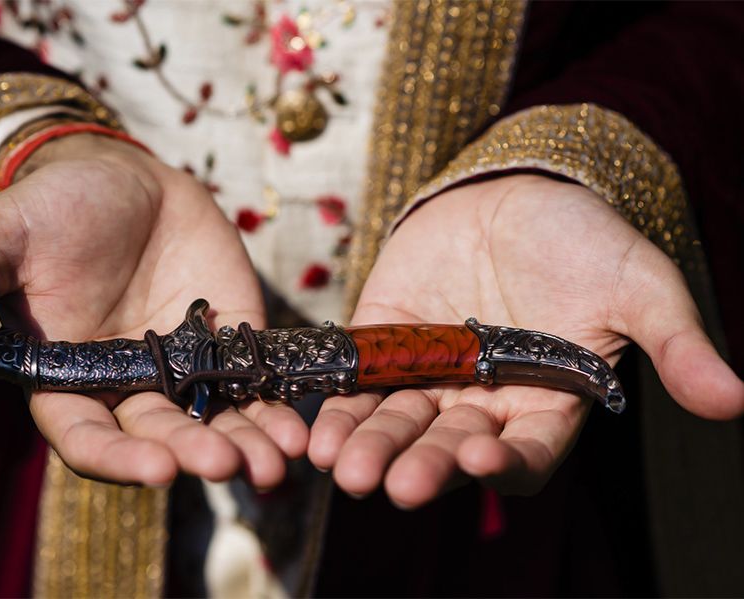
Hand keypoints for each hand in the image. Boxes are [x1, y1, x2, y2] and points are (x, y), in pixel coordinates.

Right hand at [0, 134, 306, 487]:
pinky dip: (275, 409)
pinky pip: (253, 385)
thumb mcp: (1, 232)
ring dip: (245, 447)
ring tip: (277, 462)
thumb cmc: (54, 207)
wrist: (124, 180)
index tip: (155, 469)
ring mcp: (182, 368)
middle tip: (227, 465)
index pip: (85, 436)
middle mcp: (126, 385)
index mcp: (66, 377)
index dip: (116, 458)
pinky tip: (298, 429)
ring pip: (212, 423)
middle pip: (158, 438)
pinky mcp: (229, 343)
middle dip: (192, 455)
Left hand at [309, 174, 743, 506]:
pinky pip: (355, 381)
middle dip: (420, 464)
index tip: (484, 460)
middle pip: (448, 448)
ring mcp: (426, 376)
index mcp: (542, 403)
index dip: (506, 463)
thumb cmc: (582, 239)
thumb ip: (673, 342)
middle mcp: (480, 402)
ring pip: (394, 423)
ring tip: (340, 464)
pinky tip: (314, 423)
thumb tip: (735, 399)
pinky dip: (336, 402)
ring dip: (368, 445)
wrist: (515, 190)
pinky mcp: (381, 343)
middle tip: (393, 484)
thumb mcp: (636, 284)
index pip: (524, 453)